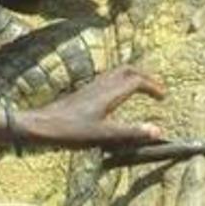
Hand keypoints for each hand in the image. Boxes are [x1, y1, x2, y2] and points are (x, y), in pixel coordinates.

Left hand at [17, 67, 165, 147]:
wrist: (41, 125)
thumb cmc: (70, 131)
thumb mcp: (103, 135)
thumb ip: (131, 133)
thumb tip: (158, 131)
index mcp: (109, 93)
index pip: (137, 80)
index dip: (153, 86)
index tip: (163, 97)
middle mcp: (101, 85)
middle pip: (128, 70)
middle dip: (145, 76)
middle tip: (156, 89)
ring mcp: (91, 87)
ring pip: (117, 73)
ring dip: (133, 77)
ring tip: (141, 90)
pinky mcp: (84, 92)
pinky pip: (108, 79)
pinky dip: (120, 83)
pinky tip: (117, 98)